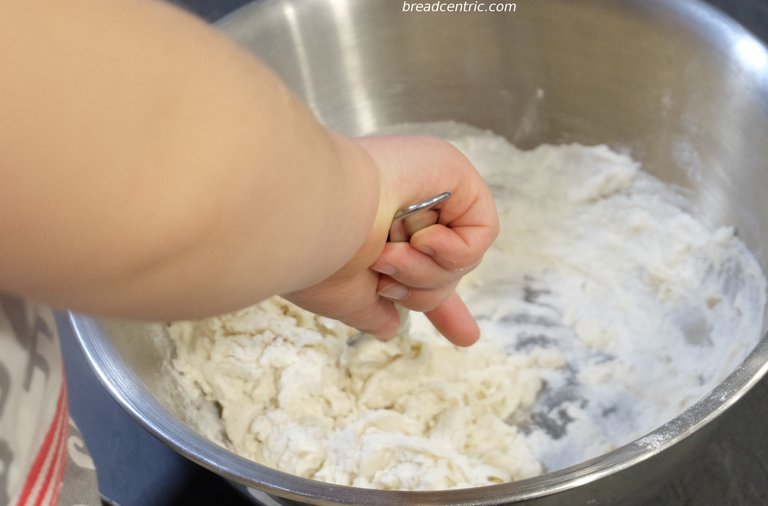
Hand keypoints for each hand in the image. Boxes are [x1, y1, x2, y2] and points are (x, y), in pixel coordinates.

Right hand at [284, 134, 498, 346]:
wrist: (315, 218)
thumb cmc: (320, 256)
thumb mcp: (347, 299)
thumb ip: (372, 312)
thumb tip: (389, 328)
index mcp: (374, 231)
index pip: (417, 268)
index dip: (433, 295)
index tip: (466, 335)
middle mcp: (400, 205)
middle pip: (442, 272)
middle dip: (420, 292)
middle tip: (386, 283)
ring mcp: (427, 185)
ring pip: (459, 258)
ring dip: (425, 272)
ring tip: (388, 254)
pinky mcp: (452, 172)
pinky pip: (480, 232)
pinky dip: (452, 252)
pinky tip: (419, 239)